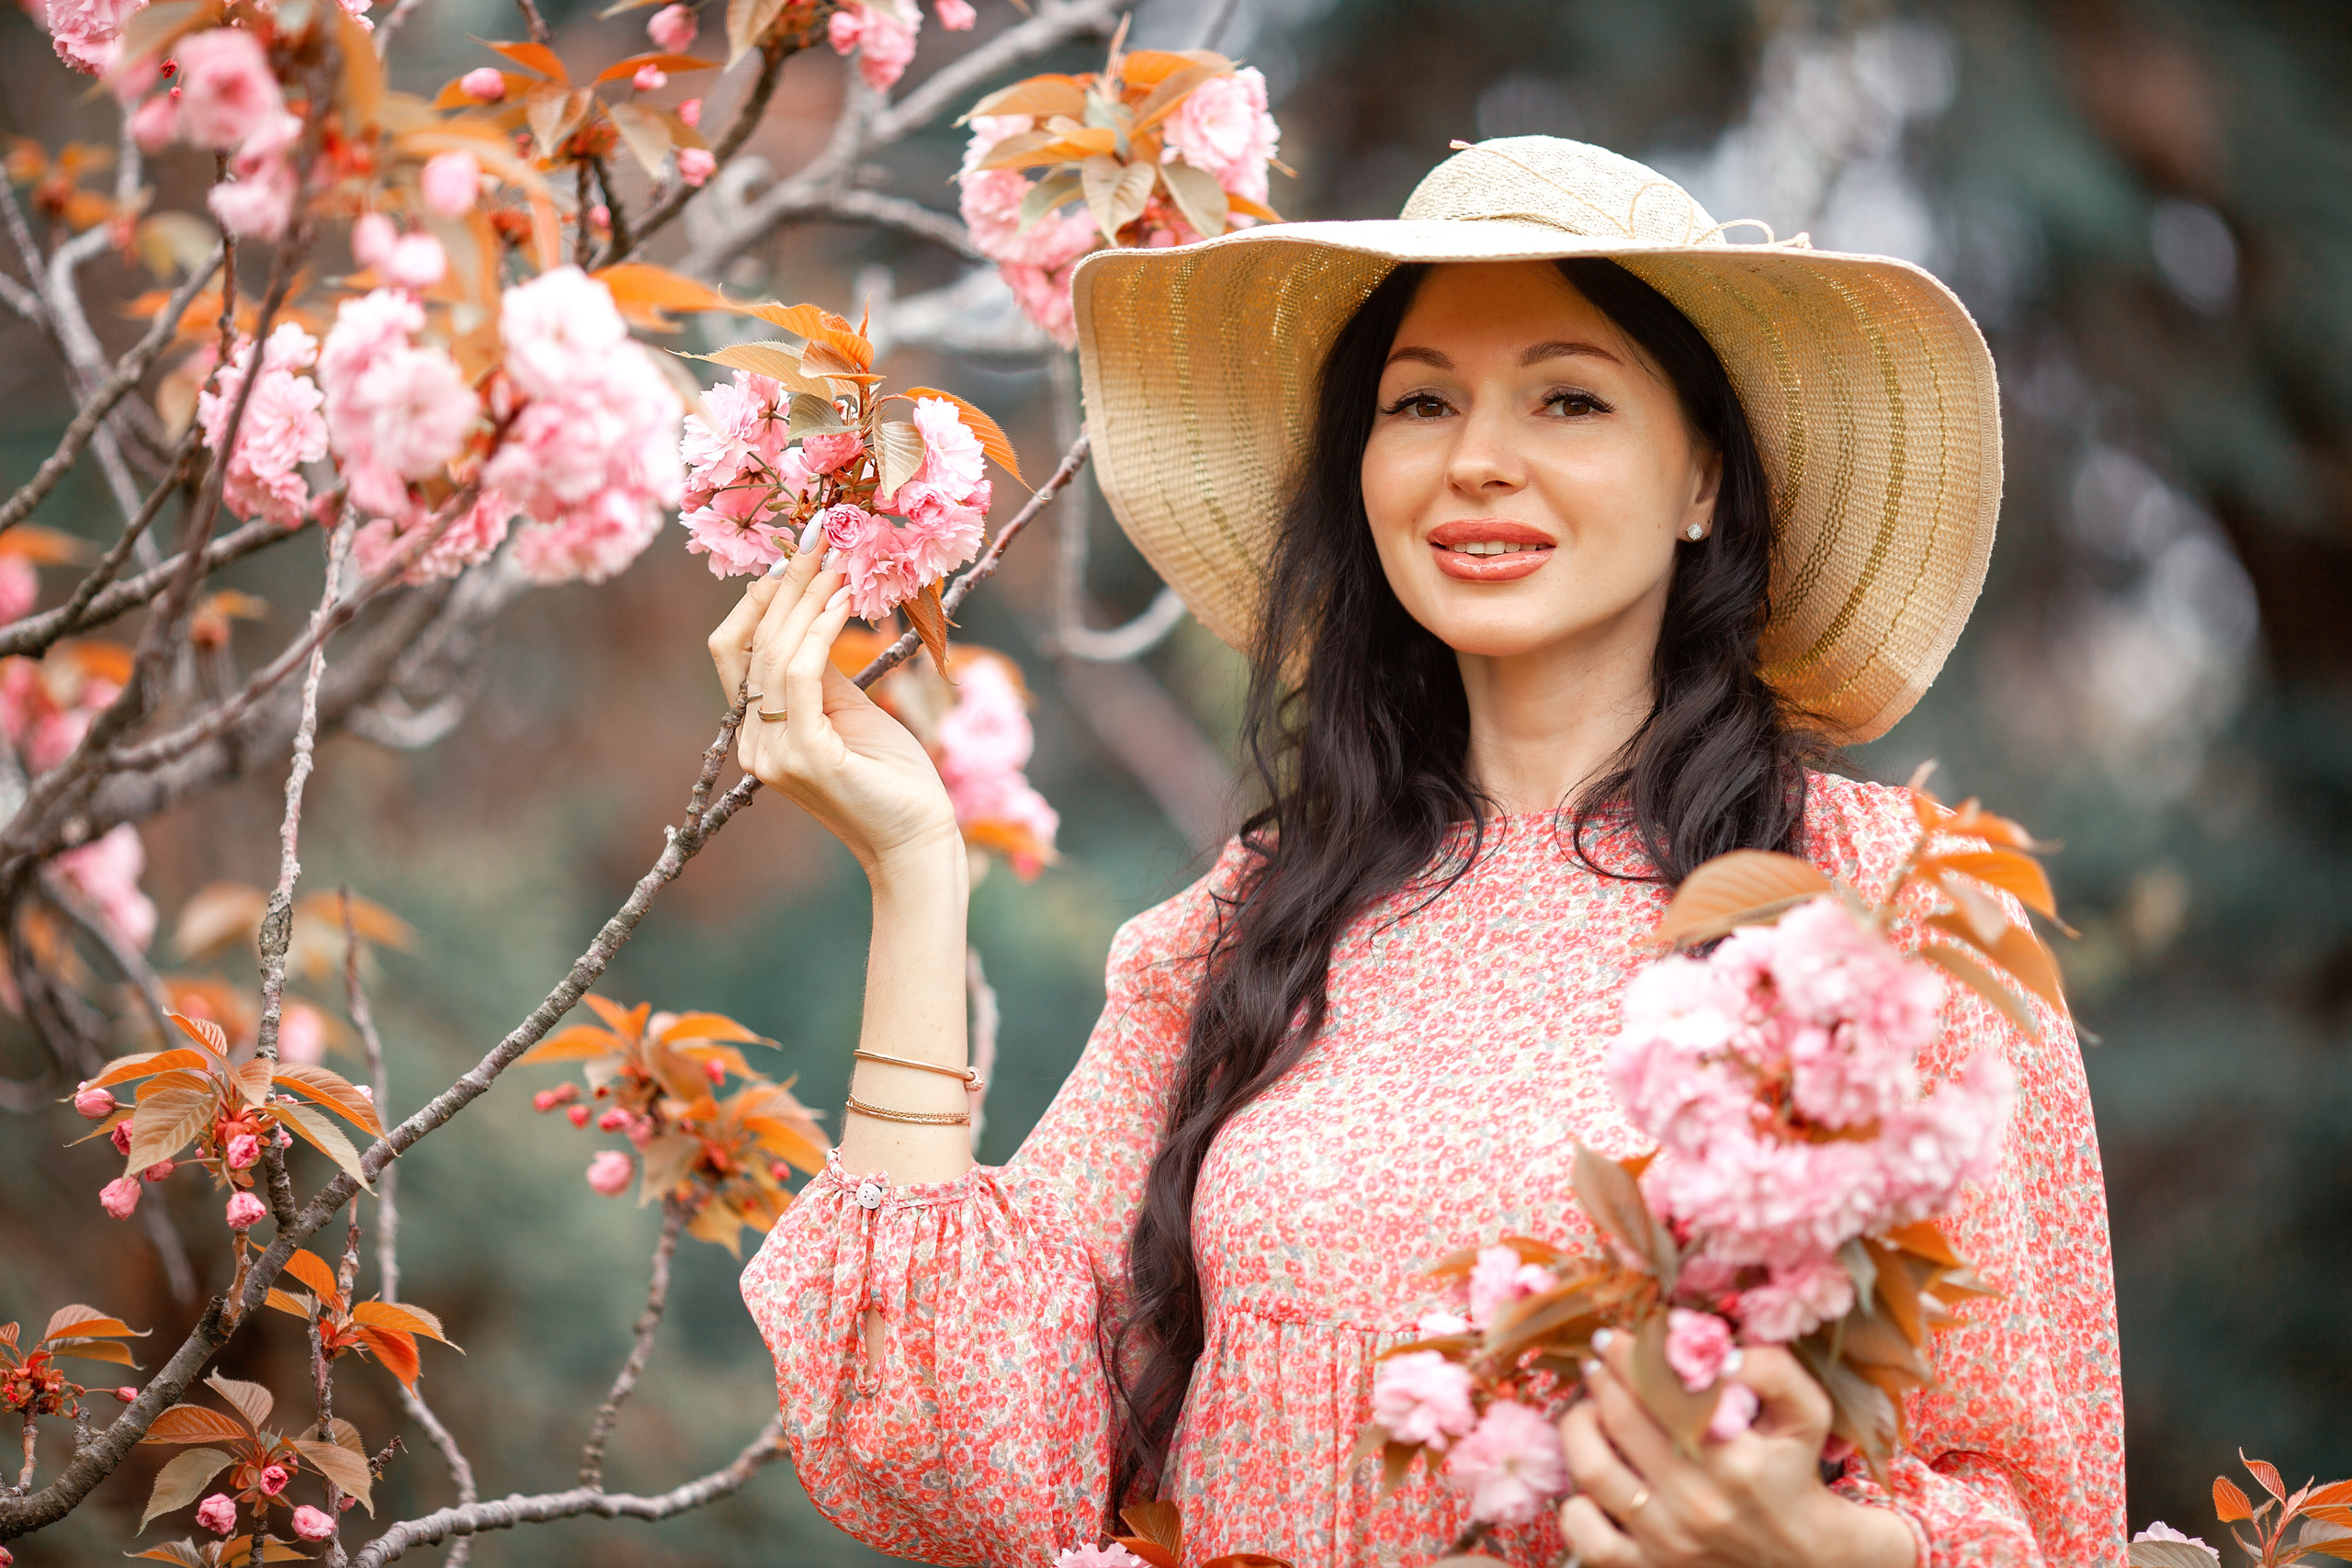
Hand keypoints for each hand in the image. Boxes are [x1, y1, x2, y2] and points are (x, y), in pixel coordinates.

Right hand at [705, 538, 959, 873]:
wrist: (916, 839)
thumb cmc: (891, 777)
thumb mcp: (848, 710)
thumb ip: (821, 669)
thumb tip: (813, 608)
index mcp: (757, 732)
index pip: (736, 652)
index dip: (759, 599)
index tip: (797, 555)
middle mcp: (753, 743)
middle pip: (750, 645)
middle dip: (786, 585)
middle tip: (820, 539)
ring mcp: (772, 753)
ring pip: (774, 653)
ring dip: (808, 599)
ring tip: (839, 562)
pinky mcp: (803, 756)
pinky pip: (800, 675)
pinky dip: (821, 630)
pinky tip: (847, 601)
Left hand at [1556, 1334, 1917, 1567]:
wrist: (1801, 1555)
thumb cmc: (1794, 1470)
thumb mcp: (1806, 1414)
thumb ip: (1773, 1369)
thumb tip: (1715, 1351)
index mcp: (1736, 1460)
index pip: (1663, 1390)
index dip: (1629, 1354)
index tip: (1615, 1337)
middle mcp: (1698, 1502)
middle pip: (1621, 1420)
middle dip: (1602, 1377)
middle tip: (1596, 1358)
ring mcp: (1669, 1541)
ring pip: (1592, 1470)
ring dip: (1578, 1426)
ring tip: (1586, 1407)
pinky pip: (1587, 1538)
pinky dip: (1574, 1507)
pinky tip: (1586, 1482)